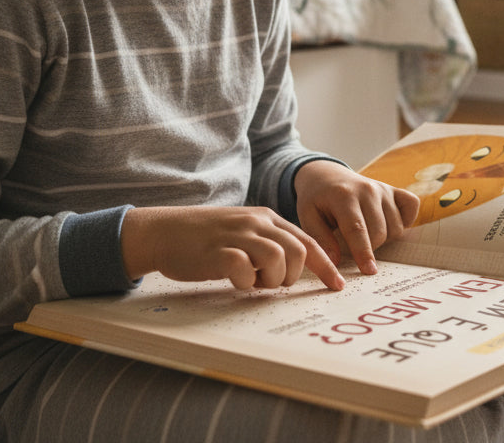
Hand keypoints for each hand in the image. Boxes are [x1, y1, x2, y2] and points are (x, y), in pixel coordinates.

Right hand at [120, 205, 345, 291]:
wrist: (165, 231)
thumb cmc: (206, 238)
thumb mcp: (244, 231)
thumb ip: (269, 242)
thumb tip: (294, 268)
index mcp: (266, 218)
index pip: (307, 241)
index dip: (325, 265)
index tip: (338, 285)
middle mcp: (256, 223)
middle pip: (297, 251)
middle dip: (291, 276)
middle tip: (271, 283)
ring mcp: (237, 236)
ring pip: (277, 258)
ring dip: (270, 279)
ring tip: (252, 282)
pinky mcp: (217, 252)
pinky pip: (244, 268)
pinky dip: (245, 281)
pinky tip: (234, 280)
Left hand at [293, 161, 419, 275]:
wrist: (327, 176)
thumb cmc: (317, 200)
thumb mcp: (308, 217)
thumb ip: (321, 240)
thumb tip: (335, 263)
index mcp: (344, 196)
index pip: (357, 229)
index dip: (363, 252)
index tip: (369, 271)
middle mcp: (367, 189)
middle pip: (379, 232)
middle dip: (369, 248)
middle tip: (352, 245)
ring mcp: (383, 188)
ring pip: (396, 226)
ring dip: (384, 238)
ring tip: (365, 233)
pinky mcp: (394, 190)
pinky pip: (411, 207)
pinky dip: (405, 220)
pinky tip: (387, 223)